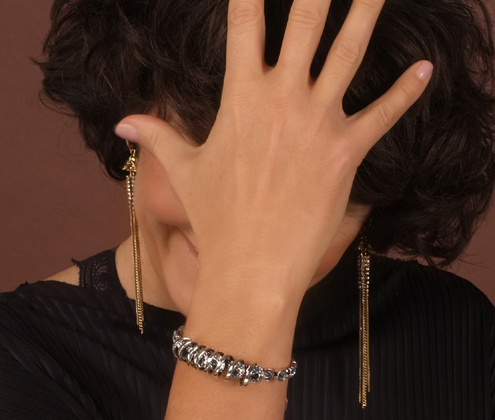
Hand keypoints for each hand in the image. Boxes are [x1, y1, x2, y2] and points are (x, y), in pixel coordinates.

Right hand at [116, 0, 432, 296]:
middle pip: (306, 17)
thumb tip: (122, 122)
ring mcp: (318, 122)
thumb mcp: (184, 171)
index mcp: (241, 96)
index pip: (244, 19)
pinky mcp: (346, 152)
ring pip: (349, 51)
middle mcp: (281, 97)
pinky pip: (384, 114)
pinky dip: (406, 91)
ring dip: (368, 11)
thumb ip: (156, 136)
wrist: (251, 265)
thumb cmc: (216, 218)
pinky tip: (426, 68)